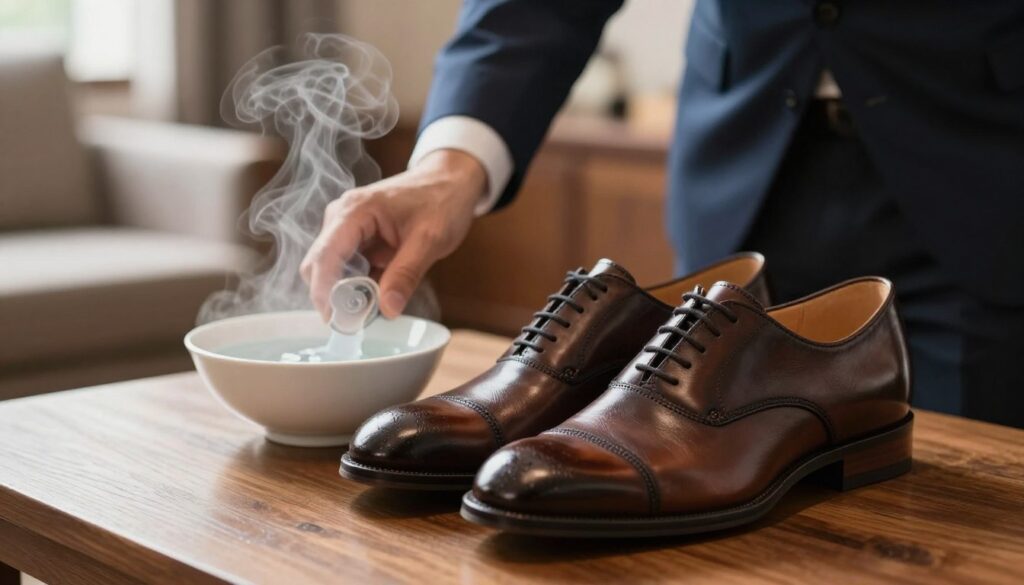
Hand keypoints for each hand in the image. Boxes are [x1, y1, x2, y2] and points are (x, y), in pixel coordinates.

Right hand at [301, 149, 485, 319]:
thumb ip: (406, 274)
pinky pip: (348, 269)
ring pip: (332, 270)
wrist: (451, 182)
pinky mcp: (357, 240)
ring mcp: (347, 228)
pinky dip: (358, 287)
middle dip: (334, 296)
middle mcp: (342, 217)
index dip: (324, 291)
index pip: (325, 256)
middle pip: (319, 265)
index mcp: (354, 211)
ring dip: (347, 293)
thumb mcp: (430, 240)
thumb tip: (387, 309)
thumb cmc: (441, 200)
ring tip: (375, 309)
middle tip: (358, 322)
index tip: (335, 320)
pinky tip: (379, 296)